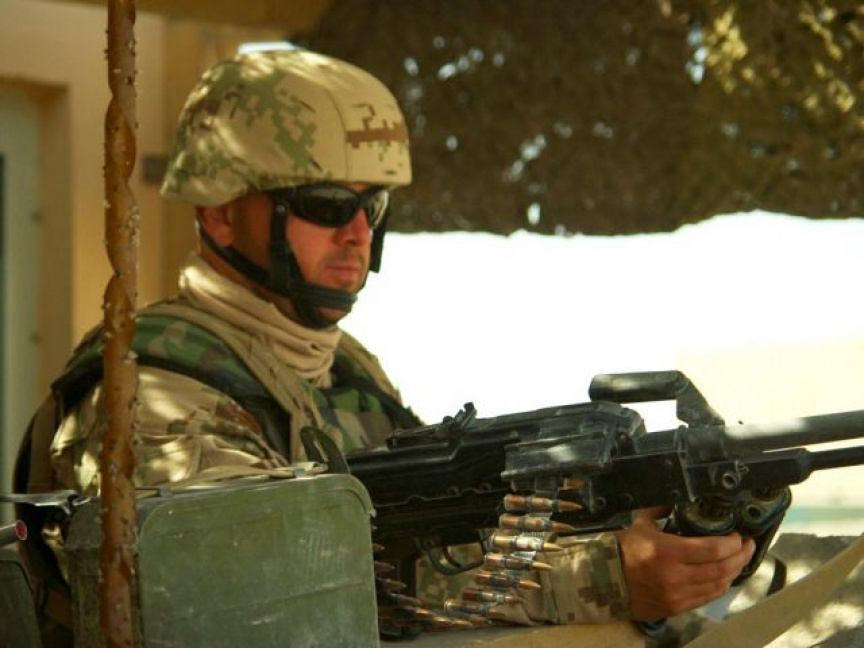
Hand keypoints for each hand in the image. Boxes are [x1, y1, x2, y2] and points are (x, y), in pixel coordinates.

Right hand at [615, 507, 755, 621]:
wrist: (603, 581)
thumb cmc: (622, 548)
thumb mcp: (640, 523)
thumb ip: (661, 508)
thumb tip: (678, 494)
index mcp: (666, 551)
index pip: (713, 548)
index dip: (732, 542)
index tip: (738, 534)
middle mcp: (675, 575)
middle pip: (721, 568)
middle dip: (740, 555)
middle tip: (746, 545)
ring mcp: (677, 595)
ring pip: (718, 585)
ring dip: (734, 571)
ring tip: (739, 559)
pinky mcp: (676, 607)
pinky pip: (707, 597)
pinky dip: (720, 586)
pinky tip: (725, 576)